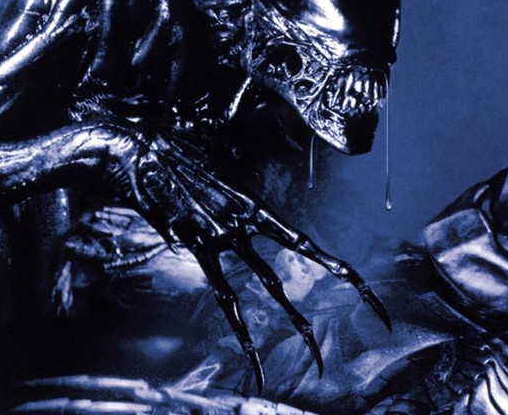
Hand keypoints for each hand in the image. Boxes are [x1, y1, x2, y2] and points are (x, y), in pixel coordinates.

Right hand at [105, 128, 390, 391]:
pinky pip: (225, 296)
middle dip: (338, 279)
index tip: (359, 282)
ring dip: (295, 319)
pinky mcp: (197, 247)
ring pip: (268, 282)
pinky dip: (242, 329)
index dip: (333, 262)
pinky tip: (255, 359)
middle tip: (373, 308)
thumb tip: (214, 223)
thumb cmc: (167, 152)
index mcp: (252, 202)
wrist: (133, 149)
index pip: (302, 239)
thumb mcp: (203, 166)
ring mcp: (223, 234)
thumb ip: (216, 196)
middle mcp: (245, 219)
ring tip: (317, 354)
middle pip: (300, 256)